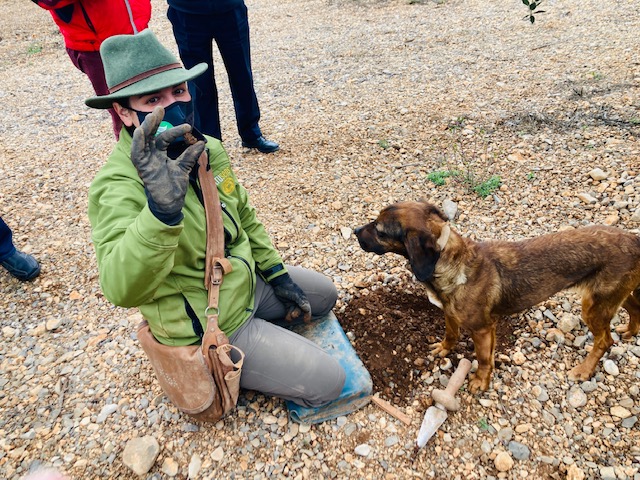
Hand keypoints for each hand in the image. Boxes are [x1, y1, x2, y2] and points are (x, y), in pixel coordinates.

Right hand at [130, 106, 204, 224]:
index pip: (165, 137)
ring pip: (143, 141)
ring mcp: (146, 161)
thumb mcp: (184, 168)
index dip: (175, 131)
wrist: (171, 203)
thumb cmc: (174, 186)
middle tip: (160, 108)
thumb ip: (190, 156)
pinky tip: (141, 133)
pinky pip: (137, 153)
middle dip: (154, 121)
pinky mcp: (142, 168)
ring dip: (146, 128)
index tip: (188, 127)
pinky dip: (138, 143)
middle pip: (151, 135)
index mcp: (160, 153)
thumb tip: (202, 143)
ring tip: (151, 117)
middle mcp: (151, 155)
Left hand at [270, 273, 311, 322]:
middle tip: (293, 315)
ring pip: (294, 312)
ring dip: (291, 315)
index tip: (306, 321)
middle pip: (300, 311)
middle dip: (297, 314)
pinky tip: (287, 318)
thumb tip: (307, 309)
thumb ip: (301, 302)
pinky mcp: (287, 304)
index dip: (307, 315)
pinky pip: (289, 311)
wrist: (279, 283)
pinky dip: (288, 315)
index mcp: (303, 299)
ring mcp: (293, 303)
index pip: (307, 308)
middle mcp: (299, 302)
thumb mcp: (295, 295)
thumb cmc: (289, 288)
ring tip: (288, 318)